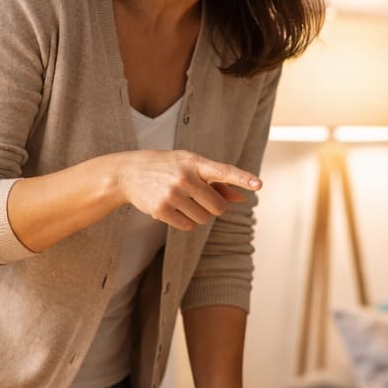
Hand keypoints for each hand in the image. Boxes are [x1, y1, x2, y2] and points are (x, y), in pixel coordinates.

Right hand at [116, 150, 260, 229]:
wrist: (128, 173)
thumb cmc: (166, 167)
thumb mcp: (189, 165)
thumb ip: (217, 182)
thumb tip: (241, 198)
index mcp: (194, 162)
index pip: (223, 171)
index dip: (242, 178)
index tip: (258, 184)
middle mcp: (184, 177)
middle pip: (218, 206)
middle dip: (215, 207)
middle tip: (201, 199)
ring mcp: (172, 194)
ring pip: (204, 218)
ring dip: (199, 214)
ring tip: (183, 200)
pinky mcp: (161, 209)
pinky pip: (188, 225)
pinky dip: (186, 221)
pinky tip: (174, 209)